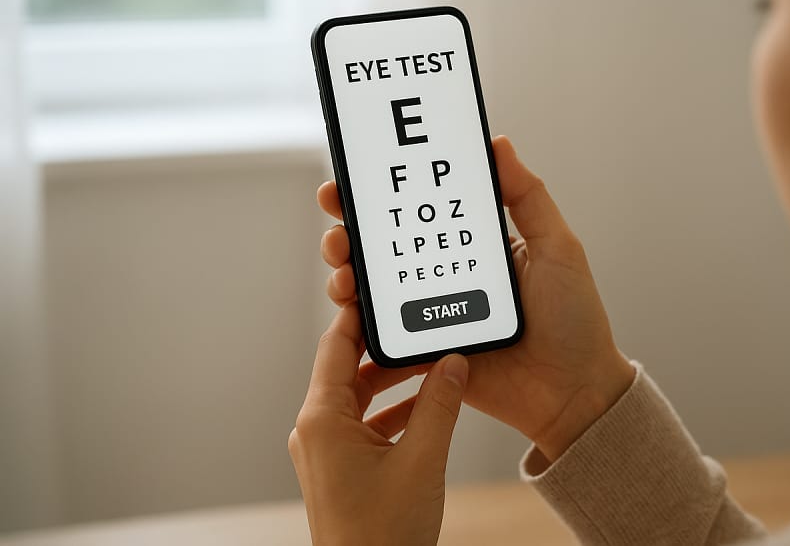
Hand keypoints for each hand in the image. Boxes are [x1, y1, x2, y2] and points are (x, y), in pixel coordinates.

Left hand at [288, 305, 468, 544]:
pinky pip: (365, 424)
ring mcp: (326, 452)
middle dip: (389, 348)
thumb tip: (454, 362)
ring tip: (434, 363)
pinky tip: (429, 406)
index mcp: (322, 420)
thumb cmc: (383, 535)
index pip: (337, 346)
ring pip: (361, 397)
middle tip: (421, 323)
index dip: (359, 314)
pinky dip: (394, 411)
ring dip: (396, 382)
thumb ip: (440, 405)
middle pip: (350, 369)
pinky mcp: (340, 469)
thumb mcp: (422, 461)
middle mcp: (316, 430)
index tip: (382, 288)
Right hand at [318, 136, 632, 461]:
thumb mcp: (557, 248)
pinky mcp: (425, 353)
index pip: (422, 211)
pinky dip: (357, 321)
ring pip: (374, 288)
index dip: (386, 193)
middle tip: (338, 222)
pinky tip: (349, 308)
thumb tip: (499, 144)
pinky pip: (381, 335)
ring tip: (343, 269)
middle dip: (351, 229)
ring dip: (347, 271)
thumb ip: (527, 196)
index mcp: (475, 247)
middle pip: (385, 247)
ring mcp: (434, 315)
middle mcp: (447, 276)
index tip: (357, 176)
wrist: (574, 394)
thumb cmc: (575, 320)